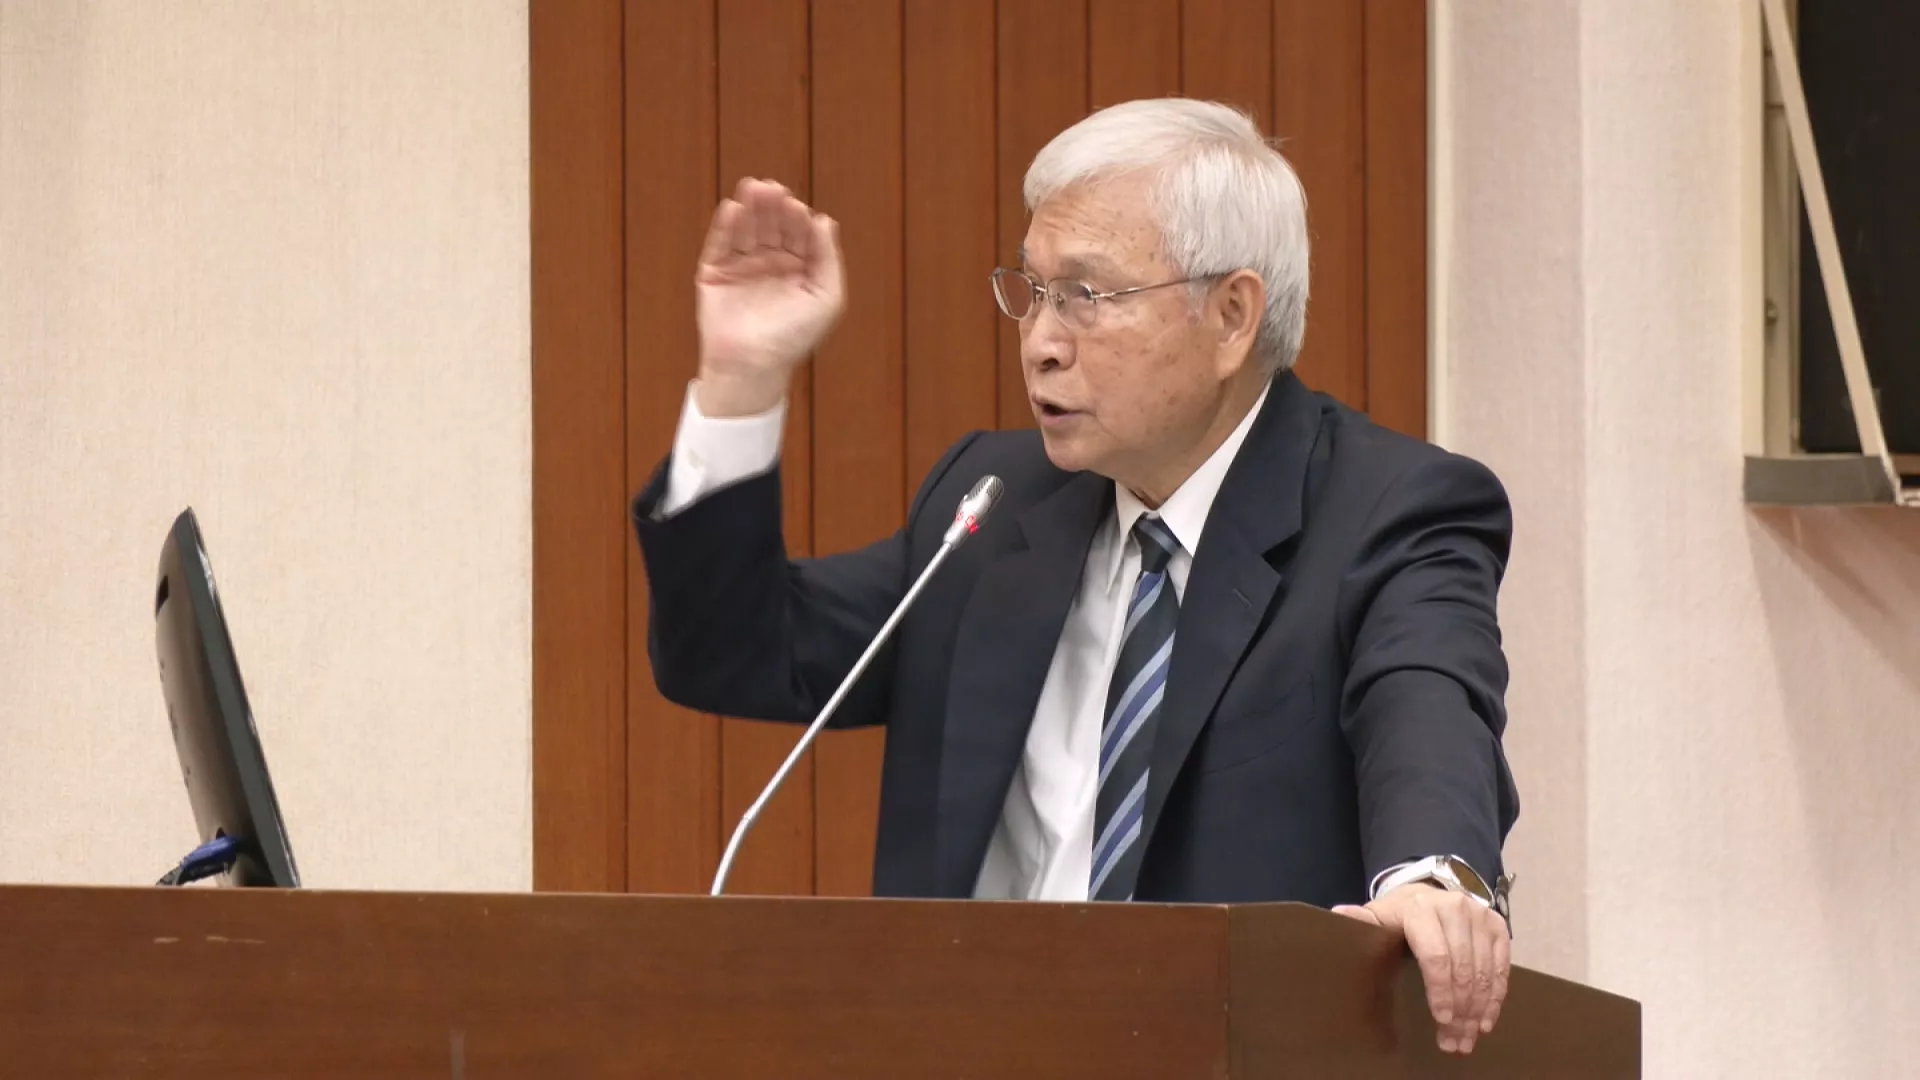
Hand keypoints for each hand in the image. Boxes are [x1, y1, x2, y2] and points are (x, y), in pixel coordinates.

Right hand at [694, 177, 844, 415]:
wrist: (753, 365)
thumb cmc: (793, 337)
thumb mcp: (826, 298)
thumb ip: (828, 259)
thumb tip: (825, 220)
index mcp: (798, 267)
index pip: (798, 232)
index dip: (796, 217)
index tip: (795, 206)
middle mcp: (770, 262)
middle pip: (771, 225)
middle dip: (772, 207)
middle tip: (771, 189)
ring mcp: (741, 265)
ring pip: (746, 229)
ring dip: (749, 208)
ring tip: (752, 188)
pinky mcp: (715, 272)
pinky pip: (719, 244)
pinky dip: (725, 226)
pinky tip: (732, 208)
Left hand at [1334, 884, 1509, 1053]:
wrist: (1428, 895)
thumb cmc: (1398, 915)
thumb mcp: (1378, 917)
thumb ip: (1361, 921)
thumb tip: (1339, 916)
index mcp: (1420, 908)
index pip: (1436, 955)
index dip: (1440, 990)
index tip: (1441, 1019)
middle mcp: (1454, 908)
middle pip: (1463, 968)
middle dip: (1460, 1009)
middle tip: (1455, 1039)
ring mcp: (1479, 915)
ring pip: (1484, 970)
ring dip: (1479, 1008)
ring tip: (1469, 1035)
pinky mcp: (1497, 924)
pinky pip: (1501, 966)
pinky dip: (1495, 995)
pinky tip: (1486, 1017)